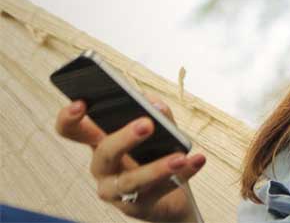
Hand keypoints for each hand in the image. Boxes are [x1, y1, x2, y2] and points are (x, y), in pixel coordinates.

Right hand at [55, 93, 205, 221]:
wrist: (172, 196)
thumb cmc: (156, 155)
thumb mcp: (158, 131)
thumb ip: (156, 113)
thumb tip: (155, 105)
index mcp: (100, 143)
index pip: (72, 131)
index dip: (69, 118)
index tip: (81, 103)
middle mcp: (102, 168)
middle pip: (104, 153)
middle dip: (125, 138)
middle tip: (147, 124)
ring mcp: (116, 191)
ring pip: (132, 180)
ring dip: (158, 167)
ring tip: (180, 156)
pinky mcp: (137, 207)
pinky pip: (161, 190)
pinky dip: (184, 173)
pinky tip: (197, 160)